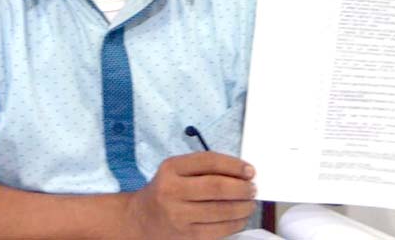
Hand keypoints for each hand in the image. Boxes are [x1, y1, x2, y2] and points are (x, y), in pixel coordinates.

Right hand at [124, 152, 256, 239]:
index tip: (250, 171)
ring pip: (220, 211)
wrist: (141, 219)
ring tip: (250, 204)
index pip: (208, 162)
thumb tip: (241, 172)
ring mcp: (178, 215)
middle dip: (241, 188)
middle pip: (216, 187)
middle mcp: (172, 190)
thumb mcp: (175, 171)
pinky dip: (235, 224)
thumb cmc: (165, 190)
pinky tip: (240, 218)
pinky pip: (218, 230)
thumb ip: (203, 168)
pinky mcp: (186, 235)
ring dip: (242, 207)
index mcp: (171, 168)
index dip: (234, 165)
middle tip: (253, 189)